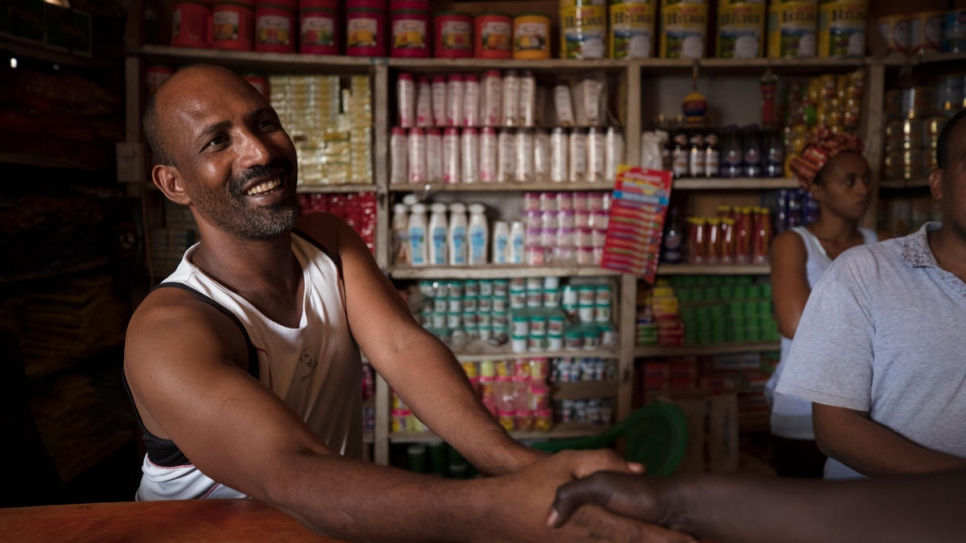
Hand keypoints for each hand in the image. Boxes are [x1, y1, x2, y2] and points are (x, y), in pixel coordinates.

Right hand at [481, 450, 693, 542]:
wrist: (493, 516)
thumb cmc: (528, 486)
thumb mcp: (566, 463)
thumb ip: (602, 463)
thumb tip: (637, 468)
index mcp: (594, 521)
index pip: (641, 535)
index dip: (668, 540)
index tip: (693, 540)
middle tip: (694, 542)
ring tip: (670, 539)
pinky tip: (630, 540)